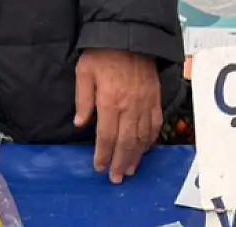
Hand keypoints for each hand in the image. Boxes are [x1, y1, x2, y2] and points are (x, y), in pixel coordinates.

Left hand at [74, 49, 161, 183]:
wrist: (130, 38)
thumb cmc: (103, 55)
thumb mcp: (84, 73)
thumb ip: (83, 100)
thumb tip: (81, 124)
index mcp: (110, 102)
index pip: (107, 137)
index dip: (103, 155)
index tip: (99, 168)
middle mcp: (129, 108)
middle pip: (126, 143)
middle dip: (121, 163)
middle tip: (117, 179)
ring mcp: (144, 106)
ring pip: (142, 139)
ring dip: (136, 157)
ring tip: (131, 170)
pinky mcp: (155, 101)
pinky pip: (154, 127)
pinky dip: (150, 142)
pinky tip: (145, 150)